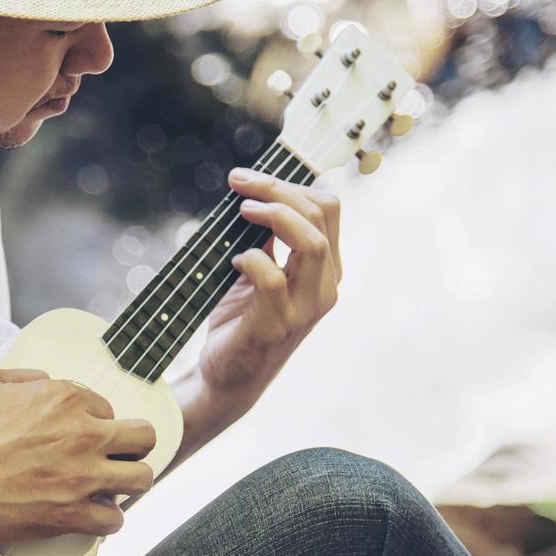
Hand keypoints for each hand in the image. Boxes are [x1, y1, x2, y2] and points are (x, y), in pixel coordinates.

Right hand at [0, 368, 155, 552]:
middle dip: (132, 445)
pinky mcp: (73, 515)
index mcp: (63, 399)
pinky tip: (89, 514)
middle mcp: (82, 434)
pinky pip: (115, 521)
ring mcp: (82, 477)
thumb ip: (22, 377)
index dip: (95, 421)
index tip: (81, 434)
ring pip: (141, 479)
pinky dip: (105, 519)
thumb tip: (44, 382)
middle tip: (113, 456)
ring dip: (128, 483)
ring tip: (109, 487)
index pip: (106, 407)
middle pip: (144, 437)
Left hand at [196, 167, 342, 403]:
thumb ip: (267, 239)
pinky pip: (273, 279)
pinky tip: (236, 261)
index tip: (248, 178)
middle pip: (321, 217)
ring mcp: (305, 308)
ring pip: (310, 244)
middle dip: (278, 190)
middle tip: (240, 184)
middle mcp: (324, 287)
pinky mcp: (277, 325)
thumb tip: (257, 194)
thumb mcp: (258, 272)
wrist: (227, 377)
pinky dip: (252, 260)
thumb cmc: (241, 321)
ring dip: (274, 217)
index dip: (289, 184)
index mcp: (325, 269)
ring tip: (242, 211)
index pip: (328, 209)